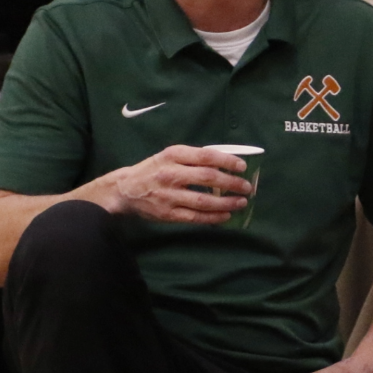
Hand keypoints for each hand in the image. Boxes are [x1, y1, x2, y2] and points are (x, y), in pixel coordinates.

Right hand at [97, 144, 252, 223]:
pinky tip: (226, 215)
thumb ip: (193, 158)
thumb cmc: (153, 170)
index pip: (205, 156)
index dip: (227, 161)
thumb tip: (226, 163)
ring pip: (203, 201)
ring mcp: (168, 196)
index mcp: (173, 155)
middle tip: (247, 187)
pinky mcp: (167, 214)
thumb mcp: (169, 156)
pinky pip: (195, 217)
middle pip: (207, 178)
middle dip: (231, 183)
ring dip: (226, 203)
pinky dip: (213, 217)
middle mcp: (170, 174)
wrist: (124, 190)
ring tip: (241, 202)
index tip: (242, 167)